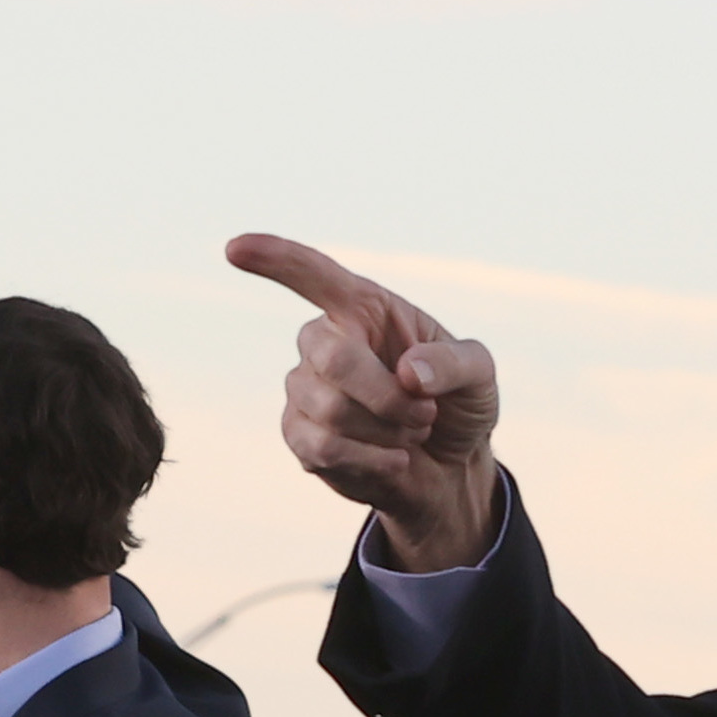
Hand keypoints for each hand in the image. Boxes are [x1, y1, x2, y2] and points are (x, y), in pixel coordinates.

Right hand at [224, 234, 502, 577]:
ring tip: (411, 434)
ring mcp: (305, 389)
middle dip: (387, 396)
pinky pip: (321, 448)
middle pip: (330, 356)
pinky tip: (393, 460)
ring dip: (387, 431)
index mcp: (365, 309)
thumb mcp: (480, 375)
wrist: (450, 468)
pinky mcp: (299, 435)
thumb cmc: (459, 405)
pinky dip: (371, 460)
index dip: (274, 258)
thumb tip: (409, 373)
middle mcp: (325, 341)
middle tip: (425, 413)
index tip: (235, 249)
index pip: (312, 274)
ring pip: (328, 409)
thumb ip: (456, 363)